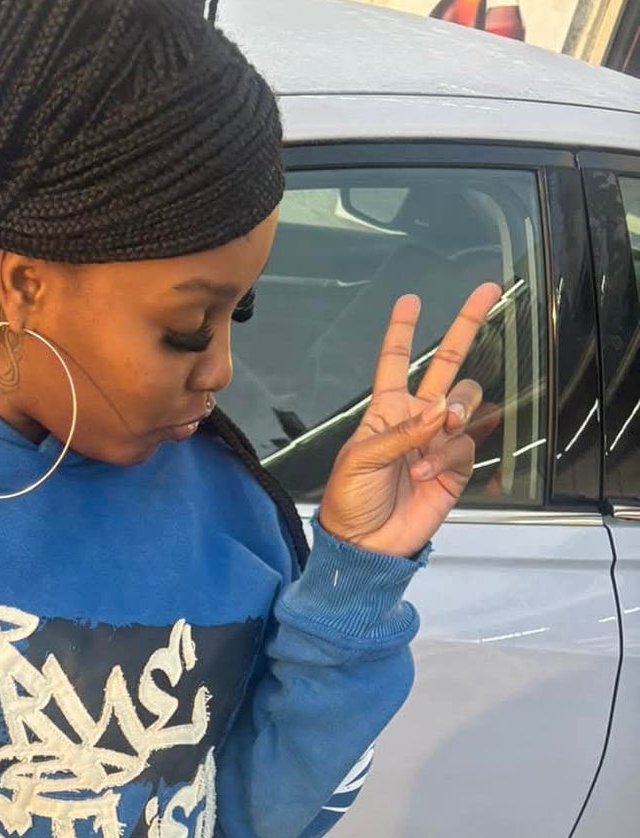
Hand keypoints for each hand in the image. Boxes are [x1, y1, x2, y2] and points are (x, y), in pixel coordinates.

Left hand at [317, 283, 503, 557]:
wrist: (366, 545)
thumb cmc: (350, 502)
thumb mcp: (360, 460)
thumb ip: (400, 433)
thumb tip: (438, 411)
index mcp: (385, 411)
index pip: (395, 362)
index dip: (402, 331)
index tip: (410, 301)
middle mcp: (415, 419)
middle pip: (447, 364)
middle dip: (466, 327)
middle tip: (486, 293)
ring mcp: (438, 441)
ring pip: (465, 402)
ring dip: (457, 409)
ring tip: (442, 428)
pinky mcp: (454, 468)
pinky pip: (465, 446)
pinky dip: (448, 456)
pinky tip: (426, 472)